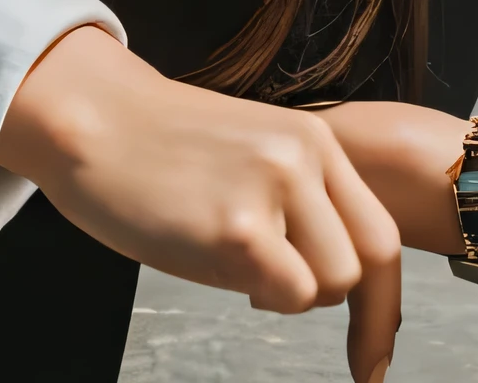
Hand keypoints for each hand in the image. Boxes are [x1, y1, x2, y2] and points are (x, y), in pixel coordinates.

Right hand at [0, 27, 402, 382]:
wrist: (96, 120)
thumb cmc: (160, 150)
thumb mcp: (251, 157)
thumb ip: (298, 202)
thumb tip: (320, 276)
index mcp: (314, 141)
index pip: (379, 234)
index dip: (381, 304)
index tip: (372, 356)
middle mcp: (306, 158)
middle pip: (365, 263)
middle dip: (325, 297)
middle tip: (267, 291)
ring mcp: (275, 189)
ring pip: (330, 284)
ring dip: (287, 294)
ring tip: (230, 261)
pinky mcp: (239, 227)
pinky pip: (288, 294)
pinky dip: (260, 298)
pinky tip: (212, 261)